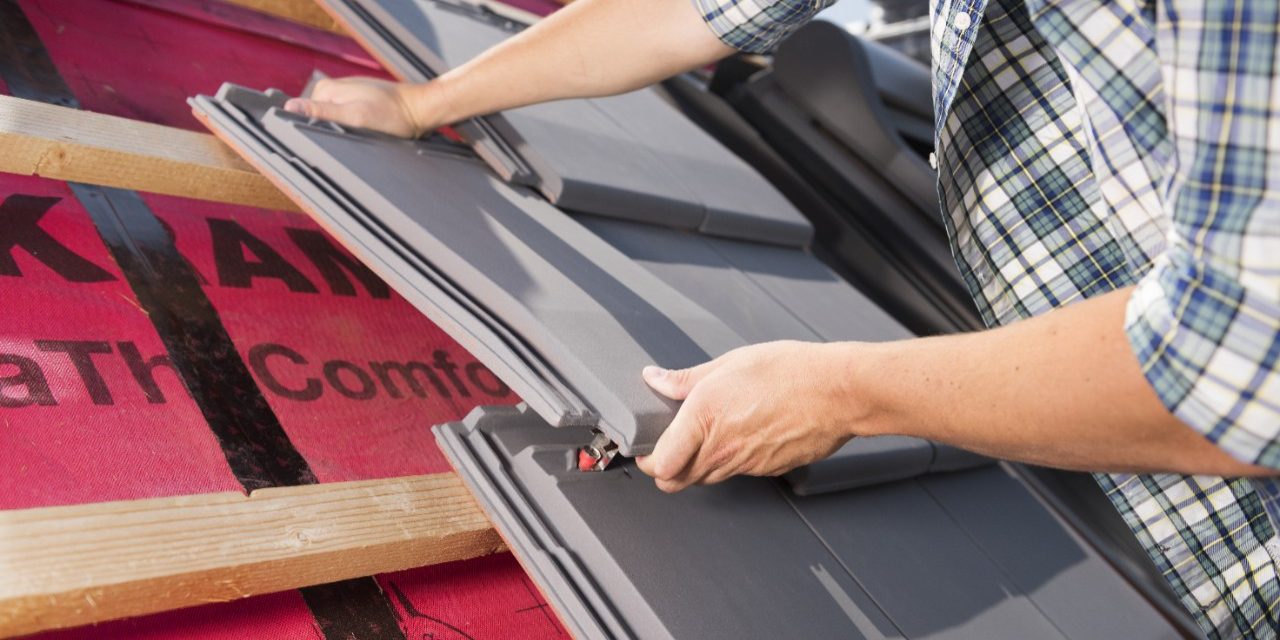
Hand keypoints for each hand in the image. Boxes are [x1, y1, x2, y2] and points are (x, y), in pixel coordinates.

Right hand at [283, 77, 431, 138]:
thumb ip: (323, 112)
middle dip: (327, 135)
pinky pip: (345, 121)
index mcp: (324, 90)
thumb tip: (289, 108)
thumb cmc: (392, 115)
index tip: (322, 149)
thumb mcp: (355, 116)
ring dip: (340, 135)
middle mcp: (332, 90)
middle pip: (318, 120)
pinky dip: (350, 132)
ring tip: (356, 142)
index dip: (310, 135)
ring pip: (332, 122)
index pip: (304, 116)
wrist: (419, 109)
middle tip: (345, 147)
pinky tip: (361, 138)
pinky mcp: (358, 103)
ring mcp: (345, 96)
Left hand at [634, 341, 864, 492]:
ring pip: (707, 478)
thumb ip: (686, 379)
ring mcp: (746, 464)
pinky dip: (731, 460)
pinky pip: (738, 472)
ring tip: (707, 435)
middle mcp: (722, 449)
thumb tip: (655, 379)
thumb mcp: (729, 364)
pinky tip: (742, 434)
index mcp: (703, 419)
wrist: (837, 392)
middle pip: (677, 482)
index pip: (660, 466)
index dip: (648, 461)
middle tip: (669, 447)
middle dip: (667, 470)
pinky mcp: (767, 469)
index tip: (647, 447)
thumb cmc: (788, 372)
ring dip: (698, 465)